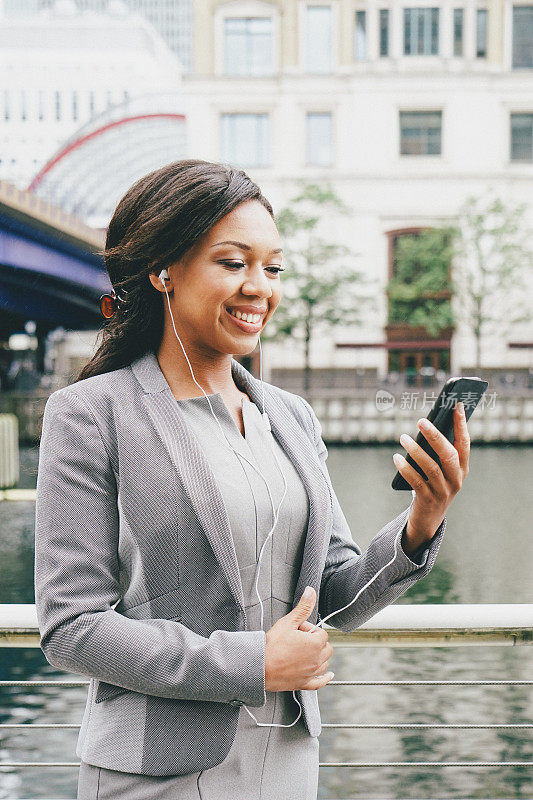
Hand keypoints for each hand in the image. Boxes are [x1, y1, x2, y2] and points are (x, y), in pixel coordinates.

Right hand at [264, 587, 334, 692]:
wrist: (259, 667)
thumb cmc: (271, 647)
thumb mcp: (287, 622)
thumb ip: (302, 608)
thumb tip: (310, 592)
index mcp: (315, 644)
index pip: (321, 632)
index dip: (309, 629)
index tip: (297, 631)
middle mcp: (316, 660)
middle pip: (326, 647)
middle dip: (315, 642)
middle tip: (299, 640)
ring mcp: (311, 673)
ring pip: (324, 662)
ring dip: (318, 656)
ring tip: (302, 653)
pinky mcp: (304, 683)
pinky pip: (320, 682)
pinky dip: (325, 678)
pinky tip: (328, 675)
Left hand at [393, 402, 469, 546]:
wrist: (429, 518)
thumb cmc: (433, 485)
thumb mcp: (441, 469)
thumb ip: (437, 452)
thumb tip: (425, 426)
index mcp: (462, 468)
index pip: (464, 443)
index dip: (461, 424)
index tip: (456, 405)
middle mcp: (456, 479)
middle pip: (448, 454)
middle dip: (435, 436)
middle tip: (420, 421)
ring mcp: (443, 491)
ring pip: (431, 467)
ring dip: (415, 450)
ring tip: (402, 437)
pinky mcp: (428, 500)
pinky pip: (416, 481)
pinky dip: (405, 468)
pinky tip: (396, 457)